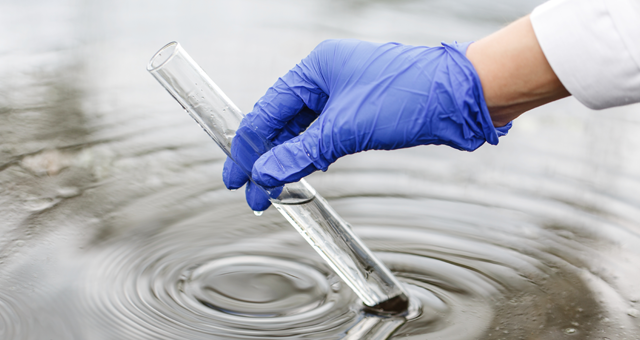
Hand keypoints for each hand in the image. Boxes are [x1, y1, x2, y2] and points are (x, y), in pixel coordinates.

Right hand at [223, 39, 510, 210]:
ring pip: (302, 131)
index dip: (247, 148)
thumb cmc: (411, 96)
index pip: (267, 111)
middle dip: (265, 158)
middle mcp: (326, 79)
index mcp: (315, 69)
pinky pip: (323, 135)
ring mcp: (344, 95)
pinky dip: (310, 155)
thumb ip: (300, 152)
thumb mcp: (346, 128)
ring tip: (273, 189)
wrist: (462, 98)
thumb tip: (265, 174)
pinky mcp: (360, 112)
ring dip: (287, 159)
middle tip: (253, 193)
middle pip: (281, 122)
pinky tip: (301, 172)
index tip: (236, 178)